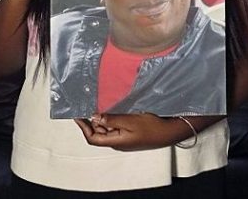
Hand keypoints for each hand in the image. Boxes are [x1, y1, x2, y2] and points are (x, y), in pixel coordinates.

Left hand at [74, 113, 189, 150]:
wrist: (169, 132)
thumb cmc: (151, 127)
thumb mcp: (130, 121)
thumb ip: (111, 119)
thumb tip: (95, 117)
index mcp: (115, 141)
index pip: (93, 138)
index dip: (83, 128)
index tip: (78, 116)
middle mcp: (117, 142)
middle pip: (98, 133)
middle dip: (92, 121)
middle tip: (88, 106)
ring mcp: (124, 138)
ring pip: (107, 129)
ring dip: (102, 119)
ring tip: (100, 105)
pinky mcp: (130, 134)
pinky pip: (115, 127)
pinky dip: (111, 119)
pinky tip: (113, 109)